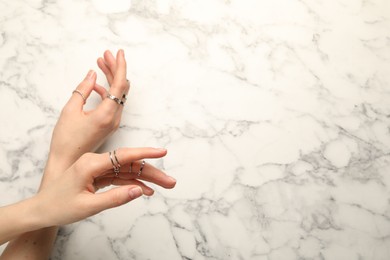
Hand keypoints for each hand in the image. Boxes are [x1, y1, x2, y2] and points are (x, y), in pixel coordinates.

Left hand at [36, 147, 174, 226]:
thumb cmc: (59, 207)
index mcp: (91, 164)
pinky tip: (145, 190)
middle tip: (170, 181)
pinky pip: (119, 178)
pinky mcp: (97, 176)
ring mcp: (97, 168)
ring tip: (163, 186)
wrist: (41, 210)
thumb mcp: (88, 206)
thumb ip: (116, 198)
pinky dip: (132, 184)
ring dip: (145, 179)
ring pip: (127, 171)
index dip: (146, 153)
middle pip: (129, 164)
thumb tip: (140, 190)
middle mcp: (95, 162)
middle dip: (151, 172)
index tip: (162, 152)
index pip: (124, 156)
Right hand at [43, 50, 128, 184]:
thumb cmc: (66, 139)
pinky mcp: (108, 125)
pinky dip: (107, 91)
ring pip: (117, 95)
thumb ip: (83, 90)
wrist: (68, 163)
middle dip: (115, 69)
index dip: (120, 67)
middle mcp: (114, 118)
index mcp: (106, 114)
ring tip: (100, 62)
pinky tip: (97, 84)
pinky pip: (113, 103)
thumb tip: (92, 74)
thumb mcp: (70, 110)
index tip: (119, 52)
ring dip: (110, 78)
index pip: (119, 85)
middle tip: (106, 54)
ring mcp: (113, 122)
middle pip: (120, 88)